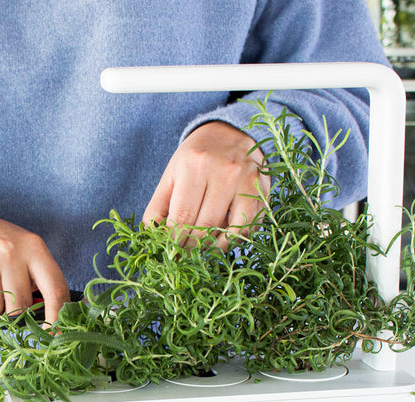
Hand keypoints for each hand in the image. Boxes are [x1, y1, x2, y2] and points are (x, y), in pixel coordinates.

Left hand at [144, 121, 269, 248]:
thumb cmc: (195, 158)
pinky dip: (232, 242)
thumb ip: (158, 206)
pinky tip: (220, 242)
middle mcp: (223, 172)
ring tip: (200, 252)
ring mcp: (245, 182)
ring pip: (227, 232)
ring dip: (211, 249)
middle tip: (183, 257)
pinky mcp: (262, 192)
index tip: (169, 256)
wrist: (231, 132)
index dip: (174, 243)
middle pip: (204, 227)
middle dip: (190, 248)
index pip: (182, 218)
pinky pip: (247, 229)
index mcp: (194, 166)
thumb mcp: (171, 175)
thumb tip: (152, 237)